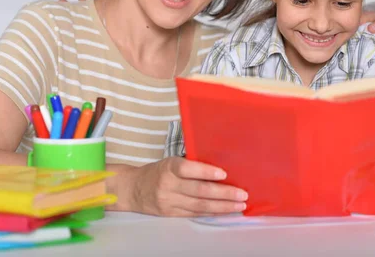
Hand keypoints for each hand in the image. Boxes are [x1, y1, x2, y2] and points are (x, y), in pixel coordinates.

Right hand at [118, 157, 247, 216]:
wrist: (131, 189)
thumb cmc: (158, 171)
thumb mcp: (170, 161)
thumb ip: (191, 164)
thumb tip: (221, 165)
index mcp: (169, 167)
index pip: (188, 169)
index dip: (206, 171)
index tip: (224, 173)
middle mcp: (168, 185)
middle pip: (199, 190)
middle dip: (224, 193)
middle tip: (242, 194)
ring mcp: (169, 202)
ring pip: (200, 205)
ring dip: (223, 206)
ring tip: (239, 205)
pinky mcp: (171, 214)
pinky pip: (195, 214)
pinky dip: (212, 212)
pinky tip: (225, 211)